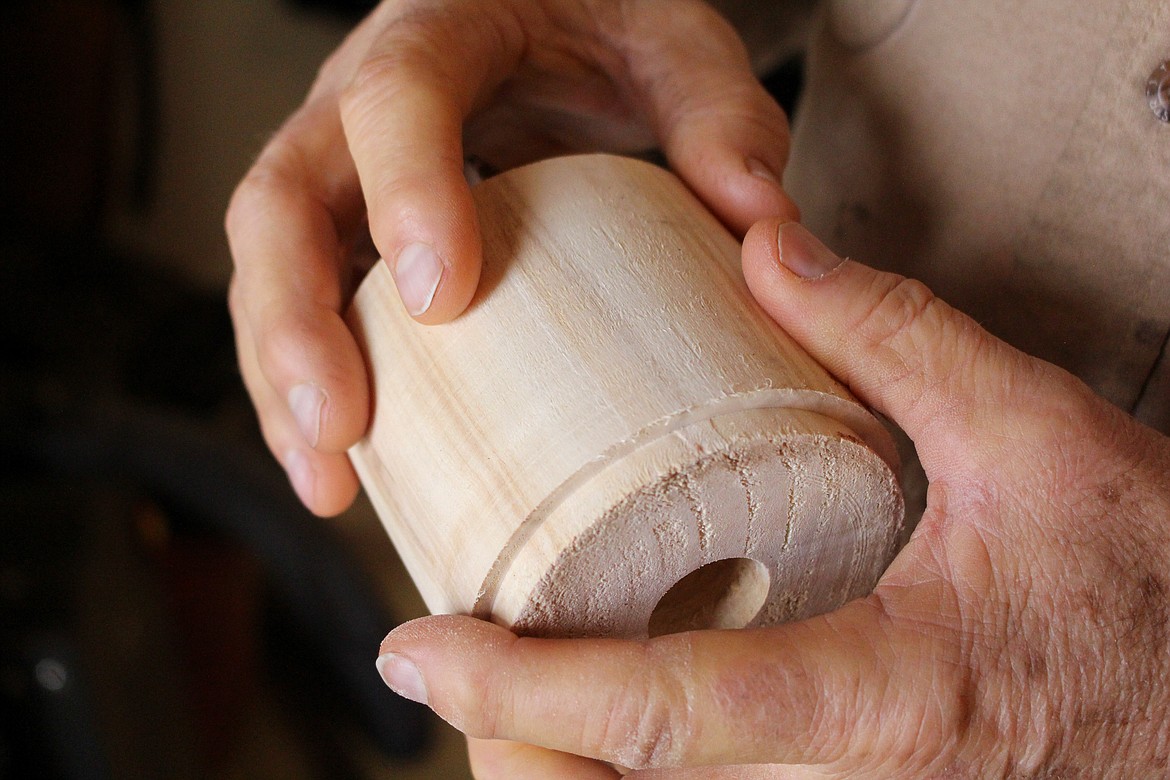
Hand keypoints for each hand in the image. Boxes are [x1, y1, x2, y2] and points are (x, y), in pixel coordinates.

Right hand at [224, 0, 795, 514]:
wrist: (553, 11)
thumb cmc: (608, 23)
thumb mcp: (674, 40)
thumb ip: (718, 112)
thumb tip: (764, 228)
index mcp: (442, 27)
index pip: (396, 94)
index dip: (404, 189)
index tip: (438, 299)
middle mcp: (364, 99)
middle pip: (281, 198)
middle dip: (295, 319)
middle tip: (339, 426)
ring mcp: (346, 168)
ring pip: (270, 265)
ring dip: (282, 378)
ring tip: (326, 479)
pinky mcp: (352, 228)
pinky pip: (306, 301)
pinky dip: (312, 386)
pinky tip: (347, 465)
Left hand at [374, 220, 1169, 776]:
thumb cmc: (1158, 587)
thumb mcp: (1039, 438)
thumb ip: (897, 340)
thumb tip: (768, 257)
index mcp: (889, 703)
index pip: (665, 715)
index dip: (523, 692)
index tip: (420, 655)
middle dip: (516, 754)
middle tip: (449, 668)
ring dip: (566, 770)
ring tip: (510, 683)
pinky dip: (639, 772)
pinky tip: (611, 707)